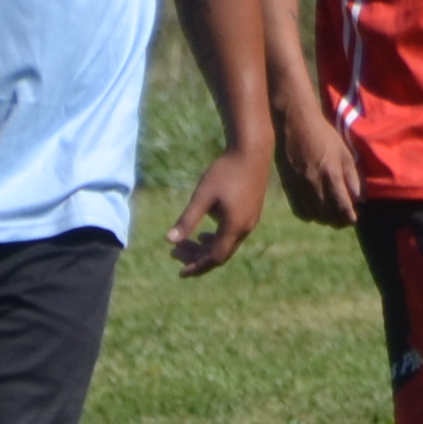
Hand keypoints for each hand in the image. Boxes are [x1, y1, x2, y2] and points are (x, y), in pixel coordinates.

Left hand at [168, 142, 266, 274]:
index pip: (214, 257)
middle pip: (221, 254)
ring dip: (207, 248)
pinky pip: (233, 235)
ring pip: (227, 245)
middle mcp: (245, 228)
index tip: (180, 272)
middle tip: (175, 253)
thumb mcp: (202, 196)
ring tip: (187, 243)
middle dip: (198, 257)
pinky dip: (217, 239)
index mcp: (233, 227)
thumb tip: (169, 240)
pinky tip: (205, 232)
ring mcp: (250, 221)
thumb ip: (187, 220)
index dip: (196, 266)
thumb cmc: (225, 171)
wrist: (253, 151)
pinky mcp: (251, 212)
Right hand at [274, 110, 363, 226]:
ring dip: (324, 220)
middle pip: (327, 215)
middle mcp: (314, 183)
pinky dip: (308, 215)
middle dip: (338, 221)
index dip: (349, 217)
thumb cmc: (323, 135)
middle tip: (344, 219)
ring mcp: (299, 185)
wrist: (295, 123)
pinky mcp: (288, 185)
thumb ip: (352, 177)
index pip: (342, 207)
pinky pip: (299, 210)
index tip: (353, 218)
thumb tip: (360, 200)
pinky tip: (315, 210)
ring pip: (313, 216)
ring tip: (331, 216)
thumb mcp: (344, 152)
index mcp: (331, 174)